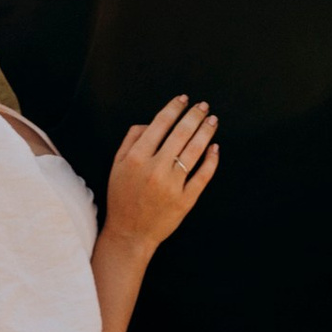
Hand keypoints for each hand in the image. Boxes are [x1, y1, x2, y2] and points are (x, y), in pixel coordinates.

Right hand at [103, 97, 219, 247]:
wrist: (130, 232)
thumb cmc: (123, 197)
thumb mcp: (117, 165)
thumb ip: (131, 140)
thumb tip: (150, 122)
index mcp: (137, 157)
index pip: (160, 124)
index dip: (174, 108)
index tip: (184, 99)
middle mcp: (155, 169)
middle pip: (180, 133)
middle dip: (194, 115)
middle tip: (203, 106)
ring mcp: (172, 185)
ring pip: (194, 151)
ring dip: (205, 132)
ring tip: (212, 120)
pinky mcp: (185, 200)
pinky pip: (203, 175)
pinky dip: (211, 160)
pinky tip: (214, 148)